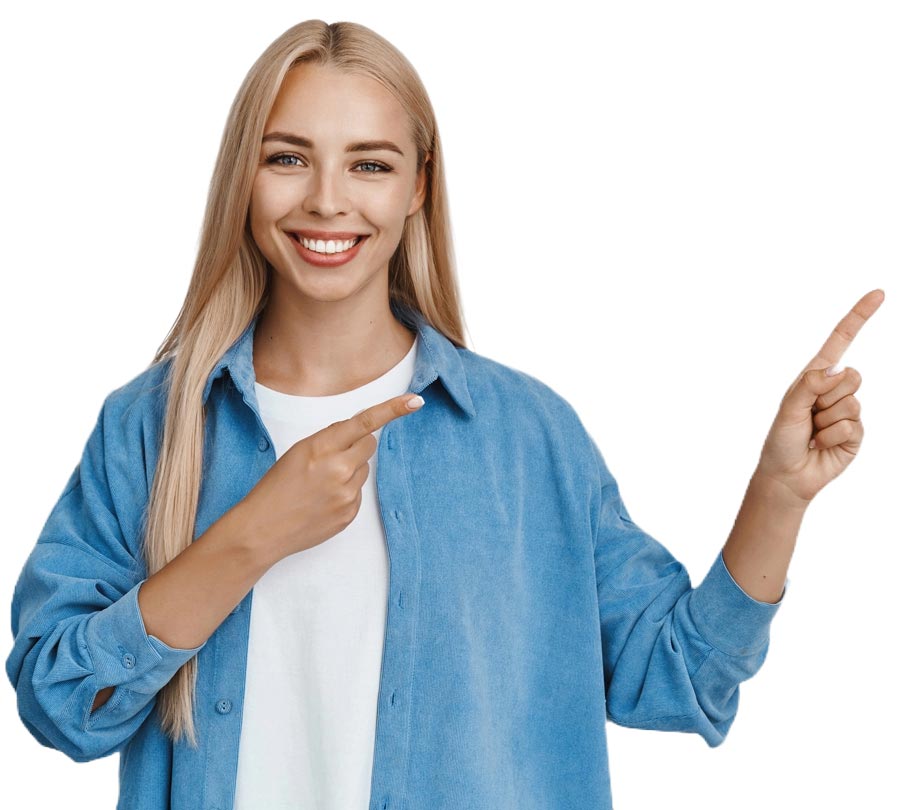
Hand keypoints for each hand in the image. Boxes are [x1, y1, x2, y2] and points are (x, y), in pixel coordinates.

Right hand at [235, 392, 424, 564]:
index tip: (414, 401)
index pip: (364, 422)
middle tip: (331, 458)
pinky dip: (345, 493)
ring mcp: (347, 494)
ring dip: (349, 471)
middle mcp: (338, 469)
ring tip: (320, 485)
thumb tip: (356, 433)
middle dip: (356, 447)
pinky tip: (323, 501)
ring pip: (363, 470)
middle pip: (369, 445)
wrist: (263, 529)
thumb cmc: (276, 488)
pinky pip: (358, 493)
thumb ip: (329, 440)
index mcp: (321, 447)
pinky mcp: (350, 514)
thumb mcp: (298, 452)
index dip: (392, 409)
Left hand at [754, 289, 883, 506]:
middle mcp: (834, 391)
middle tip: (810, 415)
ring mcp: (848, 412)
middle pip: (853, 376)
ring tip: (813, 432)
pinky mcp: (856, 434)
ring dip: (826, 421)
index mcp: (816, 377)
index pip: (841, 342)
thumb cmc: (781, 439)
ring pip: (852, 403)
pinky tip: (822, 444)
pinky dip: (833, 436)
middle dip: (828, 396)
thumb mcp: (789, 407)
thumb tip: (839, 369)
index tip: (878, 294)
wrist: (787, 475)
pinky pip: (853, 426)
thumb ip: (810, 384)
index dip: (859, 317)